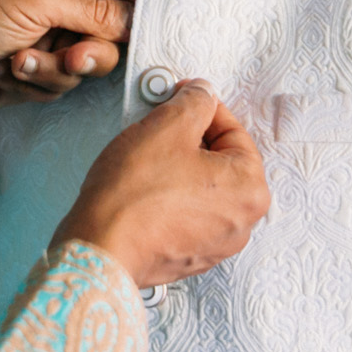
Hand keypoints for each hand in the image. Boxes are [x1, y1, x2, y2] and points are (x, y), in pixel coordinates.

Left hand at [0, 0, 138, 108]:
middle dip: (88, 49)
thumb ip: (95, 10)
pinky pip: (61, 83)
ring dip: (52, 68)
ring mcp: (50, 32)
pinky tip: (1, 68)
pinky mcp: (39, 67)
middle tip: (70, 57)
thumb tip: (138, 22)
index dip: (136, 4)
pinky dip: (33, 81)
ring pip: (86, 62)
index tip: (145, 29)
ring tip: (17, 61)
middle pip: (112, 28)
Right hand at [53, 80, 271, 287]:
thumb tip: (202, 95)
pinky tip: (144, 190)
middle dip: (189, 139)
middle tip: (157, 130)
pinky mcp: (189, 257)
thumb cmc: (135, 195)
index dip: (200, 108)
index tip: (178, 99)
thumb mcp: (168, 126)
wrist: (101, 249)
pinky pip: (187, 213)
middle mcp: (242, 222)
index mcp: (250, 189)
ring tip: (147, 161)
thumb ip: (195, 101)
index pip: (232, 130)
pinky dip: (170, 197)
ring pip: (202, 187)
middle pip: (219, 160)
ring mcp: (216, 244)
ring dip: (178, 167)